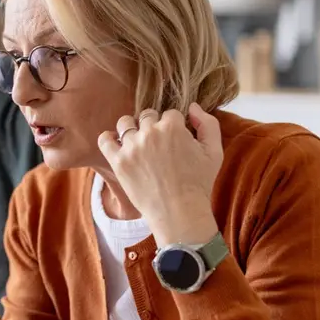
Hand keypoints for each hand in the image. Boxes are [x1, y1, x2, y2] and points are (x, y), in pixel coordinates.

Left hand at [97, 103, 223, 246]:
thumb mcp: (214, 151)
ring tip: (138, 143)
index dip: (174, 126)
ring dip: (132, 129)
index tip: (176, 140)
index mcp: (173, 127)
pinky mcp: (118, 162)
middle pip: (147, 116)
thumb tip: (192, 107)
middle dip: (153, 126)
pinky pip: (105, 140)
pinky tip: (117, 145)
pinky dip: (109, 139)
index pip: (170, 114)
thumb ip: (207, 123)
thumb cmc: (199, 183)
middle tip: (158, 145)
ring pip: (125, 123)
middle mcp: (150, 132)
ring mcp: (131, 147)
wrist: (179, 212)